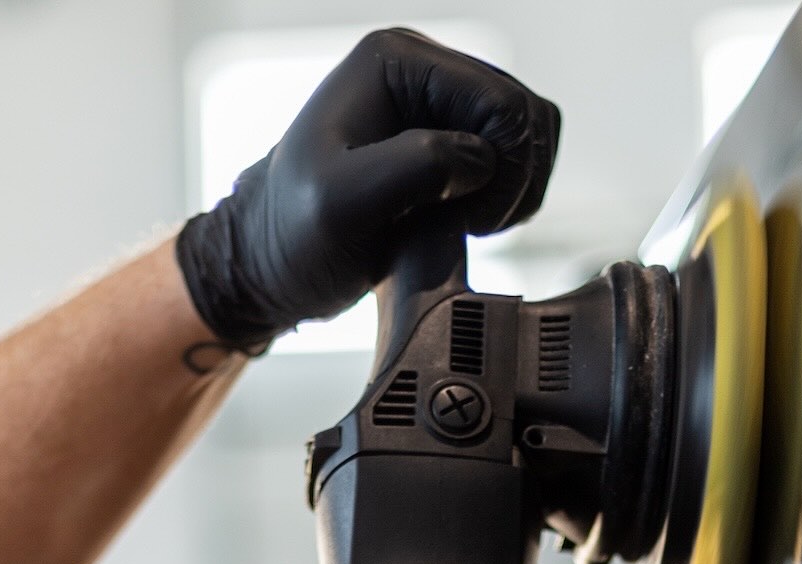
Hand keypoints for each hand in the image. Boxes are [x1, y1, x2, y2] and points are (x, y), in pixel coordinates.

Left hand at [176, 29, 560, 353]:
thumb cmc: (294, 234)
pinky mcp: (448, 143)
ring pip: (528, 134)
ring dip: (515, 189)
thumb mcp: (343, 201)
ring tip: (467, 223)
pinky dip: (510, 195)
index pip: (501, 101)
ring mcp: (438, 106)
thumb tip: (478, 158)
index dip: (501, 169)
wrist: (273, 264)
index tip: (463, 217)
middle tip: (468, 224)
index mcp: (396, 61)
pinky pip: (515, 159)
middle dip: (512, 180)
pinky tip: (470, 221)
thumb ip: (414, 167)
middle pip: (524, 114)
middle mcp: (422, 70)